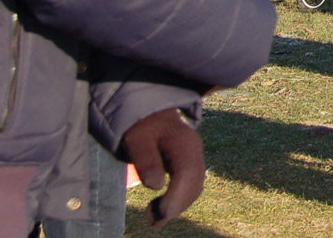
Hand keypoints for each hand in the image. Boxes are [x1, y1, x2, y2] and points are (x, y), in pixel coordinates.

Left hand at [120, 108, 205, 227]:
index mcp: (184, 143)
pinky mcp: (190, 162)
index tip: (156, 214)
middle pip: (194, 185)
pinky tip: (164, 205)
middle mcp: (195, 150)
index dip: (175, 198)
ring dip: (178, 206)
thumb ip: (146, 160)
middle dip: (175, 207)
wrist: (148, 110)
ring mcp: (195, 156)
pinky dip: (180, 199)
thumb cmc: (140, 125)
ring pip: (195, 187)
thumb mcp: (137, 139)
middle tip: (152, 221)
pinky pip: (192, 184)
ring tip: (155, 217)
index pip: (187, 175)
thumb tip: (156, 186)